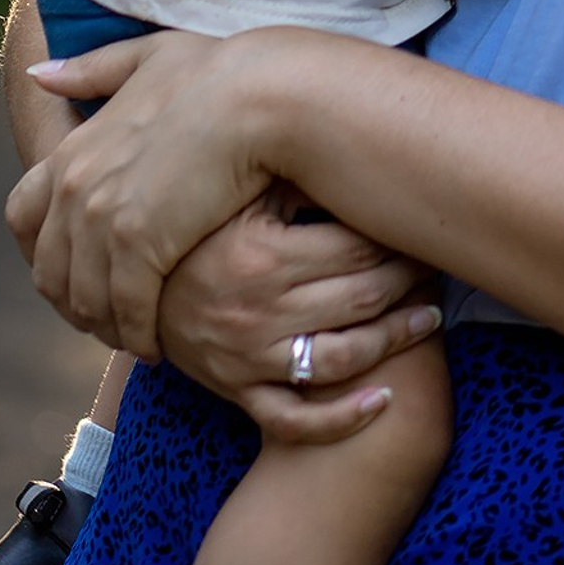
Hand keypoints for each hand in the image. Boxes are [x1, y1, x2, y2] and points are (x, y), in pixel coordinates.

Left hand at [6, 26, 319, 358]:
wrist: (259, 97)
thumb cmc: (217, 72)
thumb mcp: (147, 58)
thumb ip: (92, 69)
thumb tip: (38, 73)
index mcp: (72, 149)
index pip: (22, 216)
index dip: (40, 249)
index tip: (74, 268)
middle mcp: (75, 187)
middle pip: (48, 270)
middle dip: (74, 300)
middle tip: (107, 317)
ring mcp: (103, 218)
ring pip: (84, 299)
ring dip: (105, 325)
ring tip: (133, 334)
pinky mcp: (140, 246)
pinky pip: (126, 310)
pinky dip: (138, 334)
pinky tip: (157, 342)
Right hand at [157, 193, 442, 445]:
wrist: (129, 285)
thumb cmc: (189, 226)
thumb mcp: (230, 193)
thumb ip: (285, 176)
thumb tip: (346, 144)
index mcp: (262, 256)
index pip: (354, 247)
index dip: (395, 236)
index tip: (419, 225)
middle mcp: (259, 311)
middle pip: (359, 298)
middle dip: (406, 281)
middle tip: (435, 263)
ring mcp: (249, 359)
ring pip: (342, 359)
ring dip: (395, 340)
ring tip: (428, 318)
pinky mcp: (238, 392)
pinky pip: (297, 420)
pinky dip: (343, 419)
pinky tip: (382, 402)